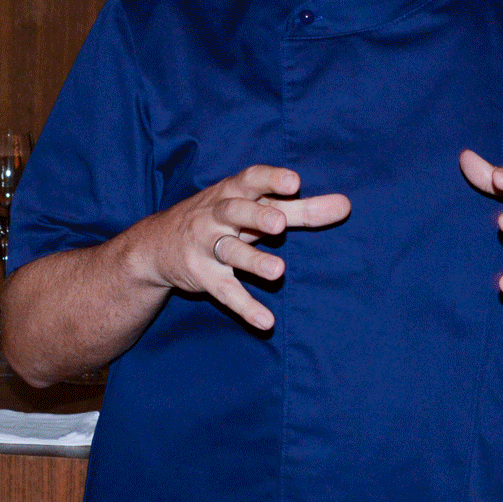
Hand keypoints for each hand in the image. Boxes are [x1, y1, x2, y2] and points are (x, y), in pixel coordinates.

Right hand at [123, 165, 349, 330]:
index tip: (294, 181)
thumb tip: (345, 205)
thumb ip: (300, 208)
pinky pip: (224, 291)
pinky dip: (245, 306)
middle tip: (279, 222)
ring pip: (229, 251)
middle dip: (256, 216)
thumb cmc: (221, 218)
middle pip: (234, 211)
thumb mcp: (254, 208)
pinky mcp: (202, 276)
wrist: (156, 244)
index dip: (270, 179)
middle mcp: (216, 215)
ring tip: (278, 271)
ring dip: (253, 261)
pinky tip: (266, 322)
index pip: (250, 180)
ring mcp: (206, 246)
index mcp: (231, 192)